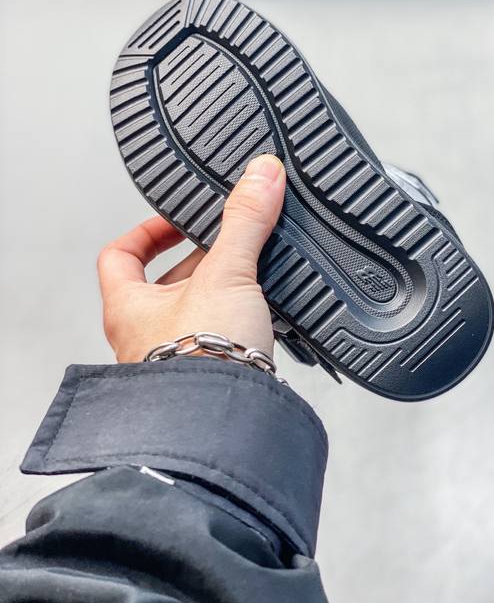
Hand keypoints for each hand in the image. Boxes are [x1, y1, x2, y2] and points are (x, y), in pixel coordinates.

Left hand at [98, 155, 285, 362]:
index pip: (119, 255)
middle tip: (229, 241)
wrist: (224, 427)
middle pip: (165, 281)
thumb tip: (260, 175)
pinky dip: (239, 320)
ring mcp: (175, 359)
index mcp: (129, 307)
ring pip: (195, 311)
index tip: (175, 218)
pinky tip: (263, 314)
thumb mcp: (225, 275)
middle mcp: (144, 336)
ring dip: (222, 290)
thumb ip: (244, 222)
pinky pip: (219, 337)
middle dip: (200, 258)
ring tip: (252, 273)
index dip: (146, 231)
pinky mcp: (209, 375)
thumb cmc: (201, 364)